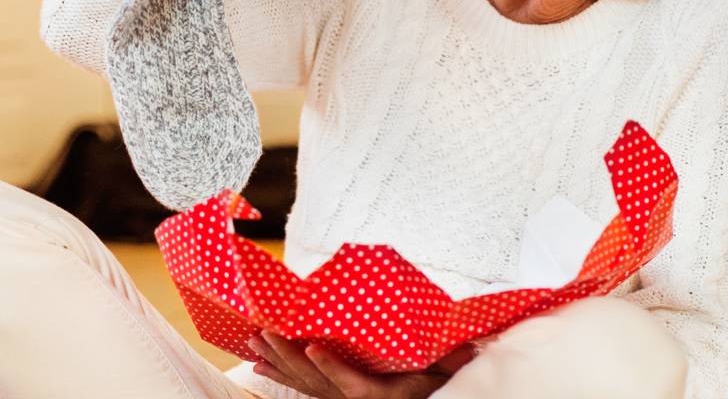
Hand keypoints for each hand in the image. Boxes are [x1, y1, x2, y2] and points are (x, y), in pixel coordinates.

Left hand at [247, 332, 473, 398]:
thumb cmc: (429, 391)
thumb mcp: (441, 376)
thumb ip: (449, 360)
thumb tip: (472, 342)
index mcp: (378, 395)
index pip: (352, 383)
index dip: (331, 368)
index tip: (312, 348)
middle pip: (316, 382)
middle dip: (287, 358)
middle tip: (263, 335)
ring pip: (304, 384)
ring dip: (277, 362)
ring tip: (254, 343)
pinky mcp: (332, 397)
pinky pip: (302, 388)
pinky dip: (280, 376)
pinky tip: (259, 367)